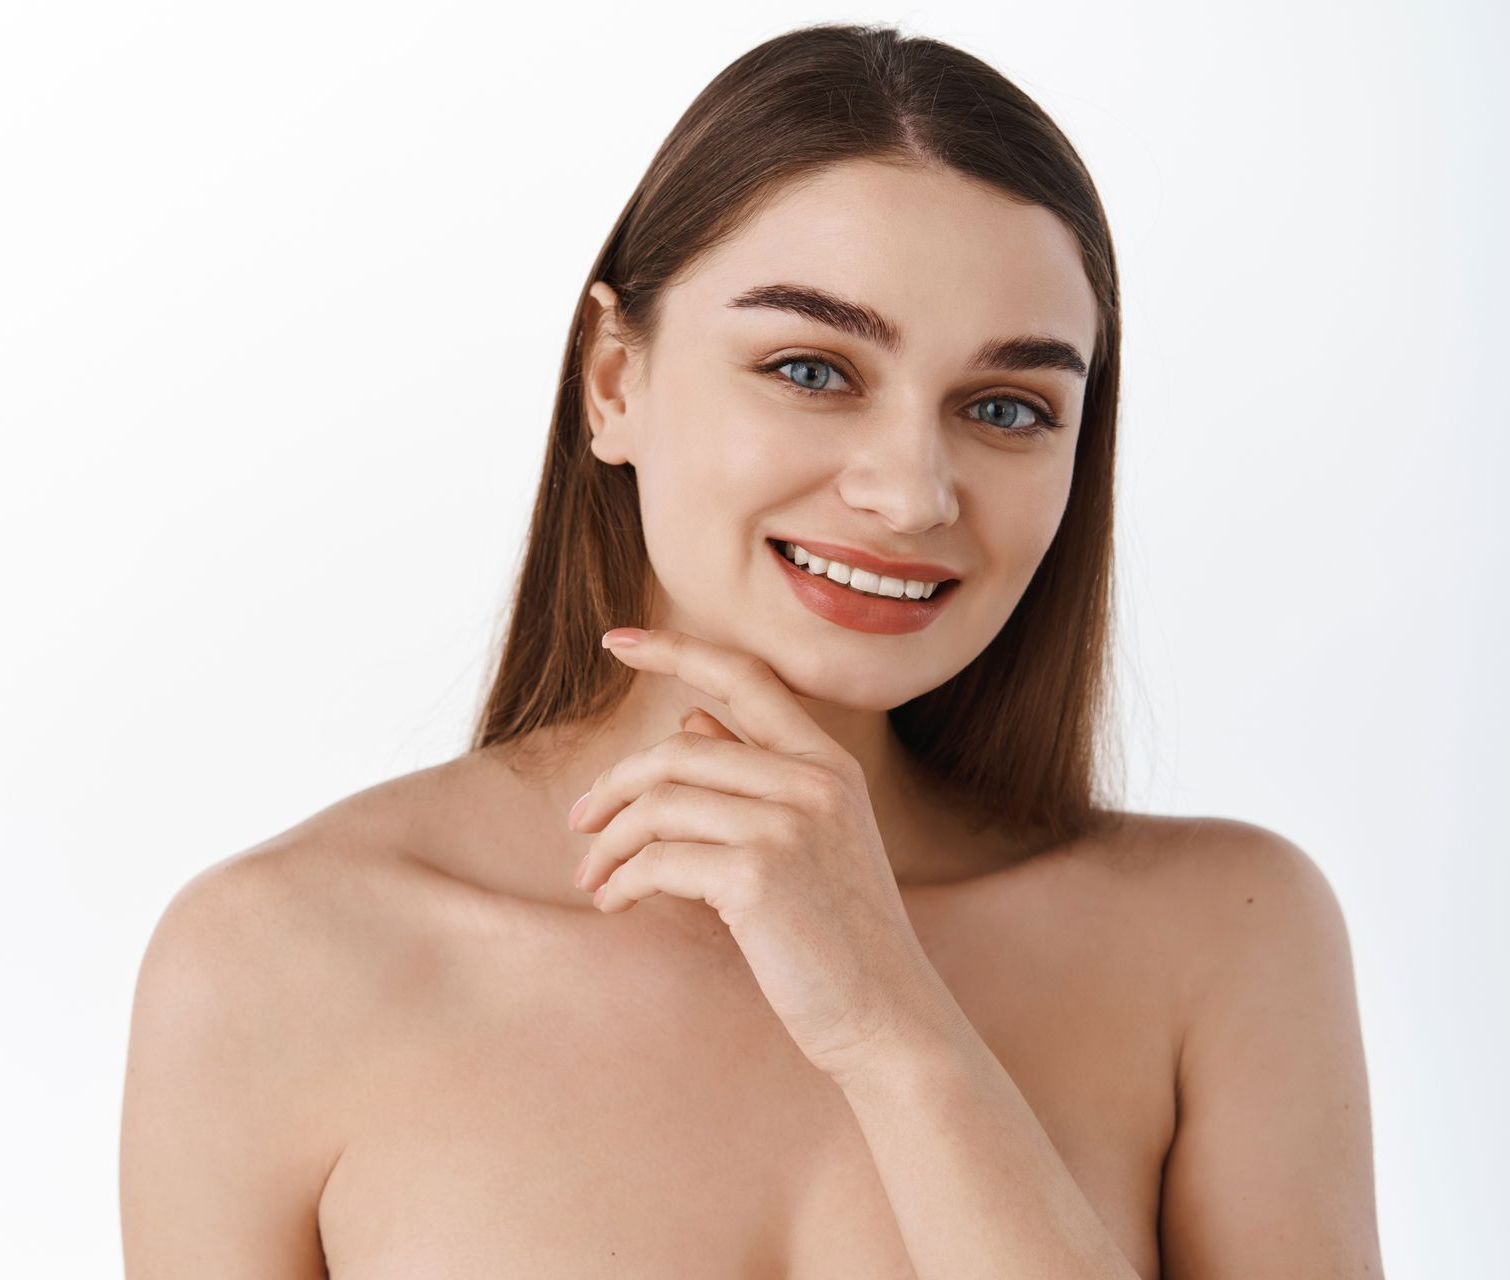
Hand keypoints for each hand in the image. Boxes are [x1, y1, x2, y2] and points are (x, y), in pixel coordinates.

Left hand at [570, 626, 962, 1087]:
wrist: (886, 1016)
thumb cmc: (839, 934)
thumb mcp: (811, 840)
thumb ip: (755, 773)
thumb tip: (690, 718)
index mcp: (828, 764)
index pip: (746, 677)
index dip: (674, 650)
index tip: (615, 640)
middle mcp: (813, 781)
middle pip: (676, 750)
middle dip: (614, 786)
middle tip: (581, 826)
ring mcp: (788, 824)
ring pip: (658, 803)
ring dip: (609, 843)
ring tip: (593, 880)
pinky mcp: (758, 875)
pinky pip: (658, 859)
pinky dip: (622, 880)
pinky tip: (614, 904)